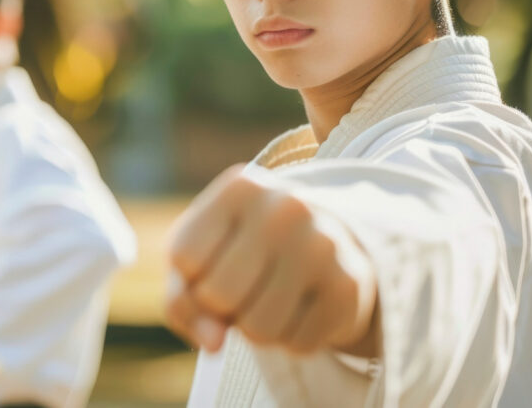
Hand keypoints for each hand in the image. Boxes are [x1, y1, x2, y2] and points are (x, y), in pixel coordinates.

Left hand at [166, 166, 377, 355]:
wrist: (322, 247)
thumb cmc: (241, 253)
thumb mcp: (199, 261)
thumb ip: (183, 301)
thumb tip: (213, 343)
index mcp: (241, 187)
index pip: (186, 259)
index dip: (192, 278)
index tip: (215, 260)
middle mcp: (286, 207)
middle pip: (219, 296)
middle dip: (223, 308)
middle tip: (244, 287)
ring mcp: (323, 244)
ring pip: (258, 328)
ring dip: (256, 330)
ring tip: (270, 299)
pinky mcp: (348, 285)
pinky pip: (296, 344)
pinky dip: (290, 339)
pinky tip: (301, 307)